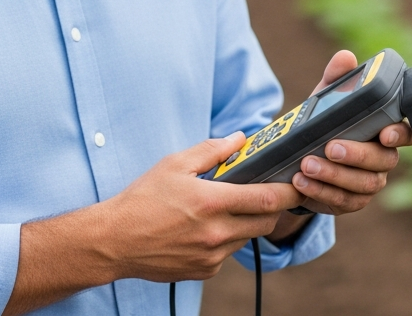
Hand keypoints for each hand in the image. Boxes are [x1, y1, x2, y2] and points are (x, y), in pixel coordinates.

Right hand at [4, 135, 300, 313]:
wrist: (114, 240)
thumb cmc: (142, 199)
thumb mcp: (174, 164)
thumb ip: (212, 150)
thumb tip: (239, 139)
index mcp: (210, 202)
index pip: (266, 199)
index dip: (288, 192)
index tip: (297, 183)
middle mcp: (216, 233)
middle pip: (266, 222)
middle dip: (271, 207)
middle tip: (263, 193)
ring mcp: (211, 255)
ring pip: (246, 237)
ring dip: (244, 222)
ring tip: (220, 208)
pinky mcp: (204, 271)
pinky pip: (227, 253)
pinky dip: (224, 239)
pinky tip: (202, 228)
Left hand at [292, 50, 411, 215]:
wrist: (299, 161)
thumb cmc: (323, 125)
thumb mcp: (325, 101)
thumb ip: (336, 80)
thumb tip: (345, 57)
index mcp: (384, 130)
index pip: (406, 132)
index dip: (401, 134)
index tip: (384, 133)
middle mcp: (383, 158)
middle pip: (383, 160)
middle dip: (356, 154)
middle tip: (330, 147)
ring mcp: (370, 182)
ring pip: (363, 183)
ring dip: (333, 175)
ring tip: (306, 165)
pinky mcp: (352, 201)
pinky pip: (343, 200)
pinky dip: (321, 190)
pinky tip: (301, 182)